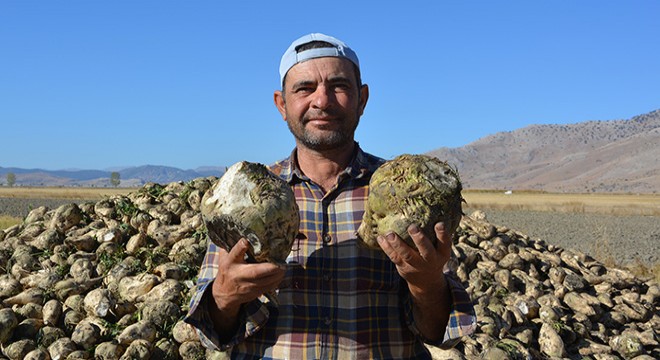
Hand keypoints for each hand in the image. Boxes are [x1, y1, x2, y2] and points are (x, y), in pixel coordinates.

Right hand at [211, 238, 285, 316]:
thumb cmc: (226, 271)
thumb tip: (240, 231)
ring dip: (277, 274)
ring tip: (284, 267)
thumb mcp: (224, 258)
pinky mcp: (254, 292)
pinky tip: (281, 274)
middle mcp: (239, 275)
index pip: (235, 254)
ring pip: (266, 281)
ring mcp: (248, 285)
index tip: (245, 241)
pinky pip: (268, 287)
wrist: (223, 295)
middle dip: (270, 267)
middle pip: (256, 272)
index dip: (240, 247)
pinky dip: (277, 281)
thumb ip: (231, 246)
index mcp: (230, 263)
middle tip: (281, 262)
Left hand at [377, 222, 453, 339]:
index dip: (443, 234)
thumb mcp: (439, 250)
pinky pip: (394, 257)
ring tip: (390, 233)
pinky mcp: (403, 268)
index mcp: (442, 254)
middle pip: (426, 251)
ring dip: (397, 243)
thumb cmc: (432, 257)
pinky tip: (381, 237)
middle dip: (419, 239)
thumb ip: (436, 236)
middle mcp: (430, 261)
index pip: (445, 243)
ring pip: (407, 255)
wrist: (426, 282)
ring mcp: (416, 266)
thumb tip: (428, 209)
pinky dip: (386, 247)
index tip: (439, 223)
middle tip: (412, 227)